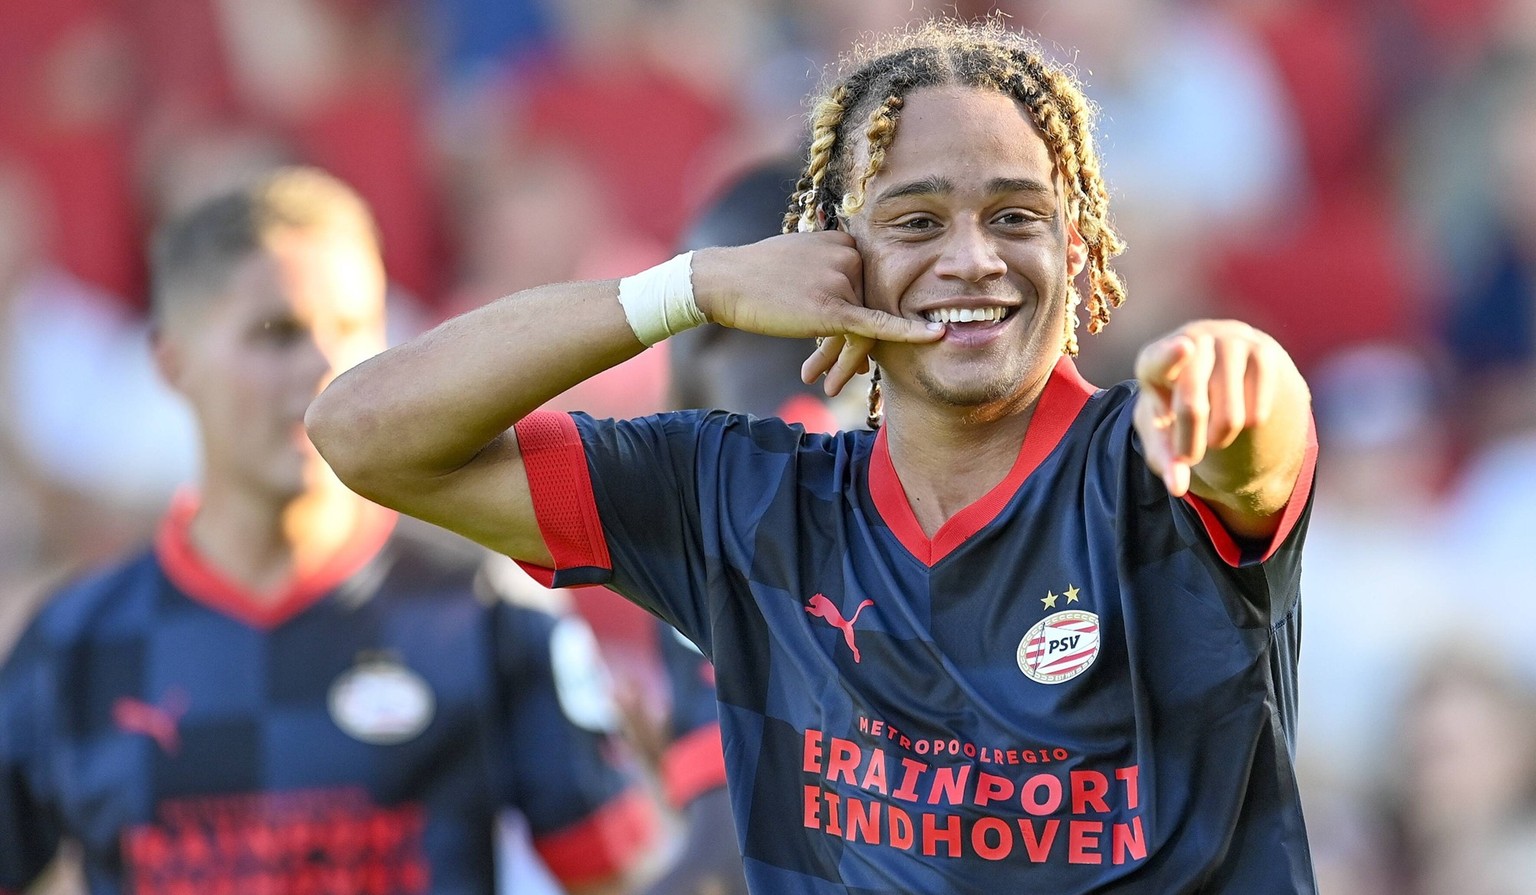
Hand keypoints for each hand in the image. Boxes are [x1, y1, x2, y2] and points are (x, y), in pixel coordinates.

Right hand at [691, 232, 940, 396]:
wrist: (724, 281)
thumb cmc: (758, 275)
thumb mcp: (803, 259)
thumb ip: (833, 272)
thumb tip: (851, 299)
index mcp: (847, 241)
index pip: (871, 284)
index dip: (867, 317)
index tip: (856, 344)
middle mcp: (851, 256)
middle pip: (871, 306)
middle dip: (858, 345)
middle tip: (849, 375)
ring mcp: (843, 280)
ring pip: (865, 325)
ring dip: (849, 359)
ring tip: (830, 381)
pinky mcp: (833, 308)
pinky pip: (876, 325)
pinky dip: (908, 332)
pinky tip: (935, 337)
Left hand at [1133, 320, 1281, 496]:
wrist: (1212, 369)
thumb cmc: (1176, 405)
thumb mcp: (1161, 430)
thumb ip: (1164, 458)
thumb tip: (1178, 488)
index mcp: (1155, 359)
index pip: (1159, 359)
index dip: (1170, 357)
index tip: (1184, 348)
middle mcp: (1193, 339)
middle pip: (1193, 403)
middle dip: (1189, 440)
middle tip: (1188, 458)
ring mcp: (1231, 341)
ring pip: (1231, 413)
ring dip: (1221, 437)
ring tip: (1213, 433)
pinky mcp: (1263, 350)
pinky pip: (1260, 407)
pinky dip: (1250, 424)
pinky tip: (1241, 417)